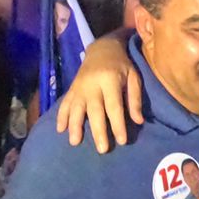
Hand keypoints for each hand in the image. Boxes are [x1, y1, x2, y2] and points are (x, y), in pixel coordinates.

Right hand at [55, 34, 142, 152]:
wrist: (101, 48)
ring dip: (74, 126)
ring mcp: (79, 87)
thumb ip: (135, 98)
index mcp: (110, 80)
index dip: (118, 124)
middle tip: (102, 150)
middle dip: (98, 131)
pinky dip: (61, 116)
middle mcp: (92, 84)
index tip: (122, 141)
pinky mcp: (72, 88)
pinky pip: (65, 103)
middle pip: (95, 110)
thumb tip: (138, 121)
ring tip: (75, 142)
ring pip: (76, 108)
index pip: (114, 106)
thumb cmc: (121, 65)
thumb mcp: (133, 77)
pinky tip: (60, 130)